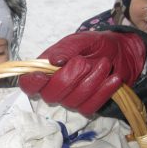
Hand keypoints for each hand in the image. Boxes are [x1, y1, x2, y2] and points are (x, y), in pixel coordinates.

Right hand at [19, 31, 145, 114]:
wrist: (119, 52)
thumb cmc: (93, 45)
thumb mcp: (79, 40)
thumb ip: (65, 49)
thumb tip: (53, 61)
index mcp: (44, 70)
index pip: (28, 84)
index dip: (31, 83)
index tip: (43, 76)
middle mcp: (53, 88)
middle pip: (50, 95)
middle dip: (69, 78)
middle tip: (85, 62)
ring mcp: (69, 99)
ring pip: (72, 101)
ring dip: (91, 81)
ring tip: (104, 63)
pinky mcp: (85, 107)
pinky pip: (89, 107)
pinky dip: (103, 92)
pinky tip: (113, 78)